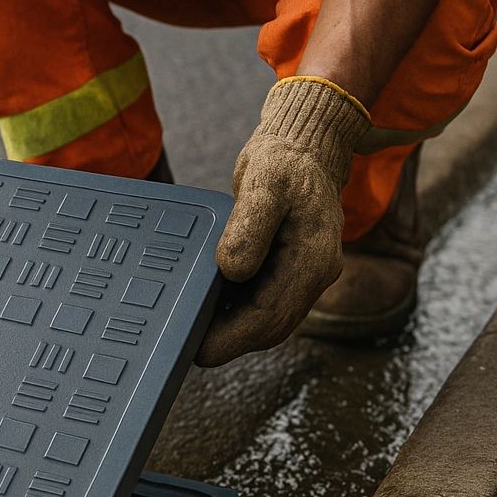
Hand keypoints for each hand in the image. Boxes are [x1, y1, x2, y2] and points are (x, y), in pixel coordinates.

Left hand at [196, 78, 371, 366]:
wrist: (304, 147)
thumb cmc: (284, 161)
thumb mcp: (265, 182)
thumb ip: (249, 226)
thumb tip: (233, 271)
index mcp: (313, 260)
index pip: (271, 315)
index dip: (232, 338)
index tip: (197, 349)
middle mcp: (313, 275)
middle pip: (269, 327)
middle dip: (228, 342)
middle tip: (183, 347)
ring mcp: (302, 276)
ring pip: (267, 320)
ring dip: (231, 332)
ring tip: (188, 333)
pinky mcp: (287, 272)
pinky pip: (263, 304)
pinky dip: (235, 313)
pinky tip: (205, 310)